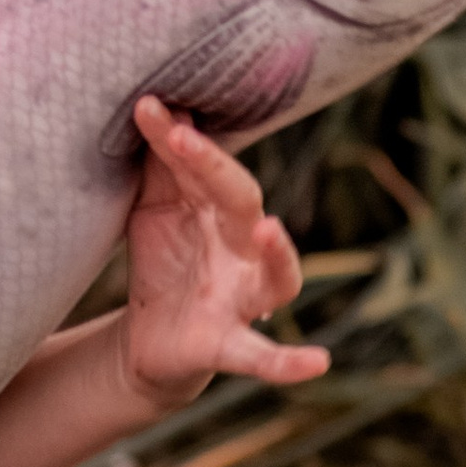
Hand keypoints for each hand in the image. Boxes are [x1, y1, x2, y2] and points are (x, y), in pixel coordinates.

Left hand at [120, 94, 329, 413]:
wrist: (147, 338)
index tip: (150, 109)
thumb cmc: (163, 262)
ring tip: (268, 229)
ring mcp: (244, 300)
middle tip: (183, 138)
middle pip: (242, 206)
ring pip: (277, 277)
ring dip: (276, 253)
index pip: (212, 170)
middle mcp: (245, 252)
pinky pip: (264, 357)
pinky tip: (318, 363)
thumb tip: (155, 102)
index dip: (185, 143)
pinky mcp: (229, 346)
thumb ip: (160, 164)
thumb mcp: (155, 210)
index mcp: (224, 213)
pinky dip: (291, 363)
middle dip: (216, 172)